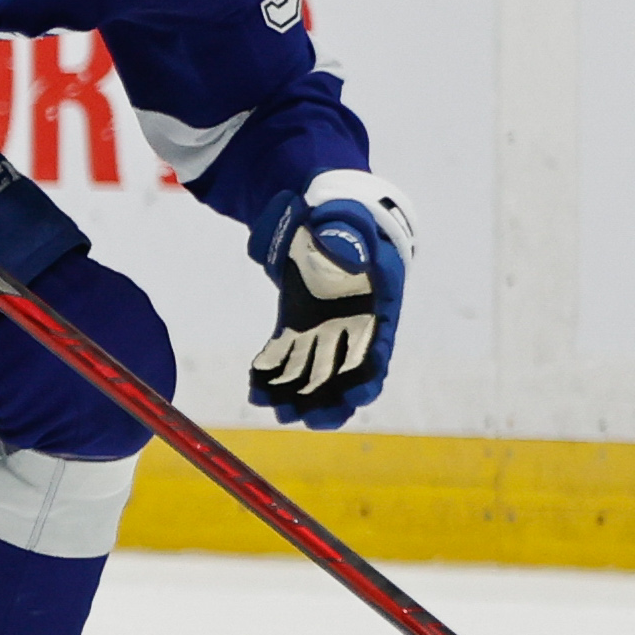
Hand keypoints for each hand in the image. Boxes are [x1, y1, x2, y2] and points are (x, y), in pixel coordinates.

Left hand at [248, 174, 415, 427]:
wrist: (319, 213)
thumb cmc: (339, 215)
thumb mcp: (344, 217)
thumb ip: (347, 233)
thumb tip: (349, 255)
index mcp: (378, 304)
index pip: (380, 348)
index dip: (370, 375)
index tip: (357, 396)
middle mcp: (354, 325)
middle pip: (348, 375)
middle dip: (331, 401)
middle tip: (308, 420)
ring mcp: (324, 329)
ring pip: (315, 374)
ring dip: (299, 398)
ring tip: (276, 413)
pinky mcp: (297, 326)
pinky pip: (285, 358)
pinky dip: (272, 376)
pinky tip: (254, 391)